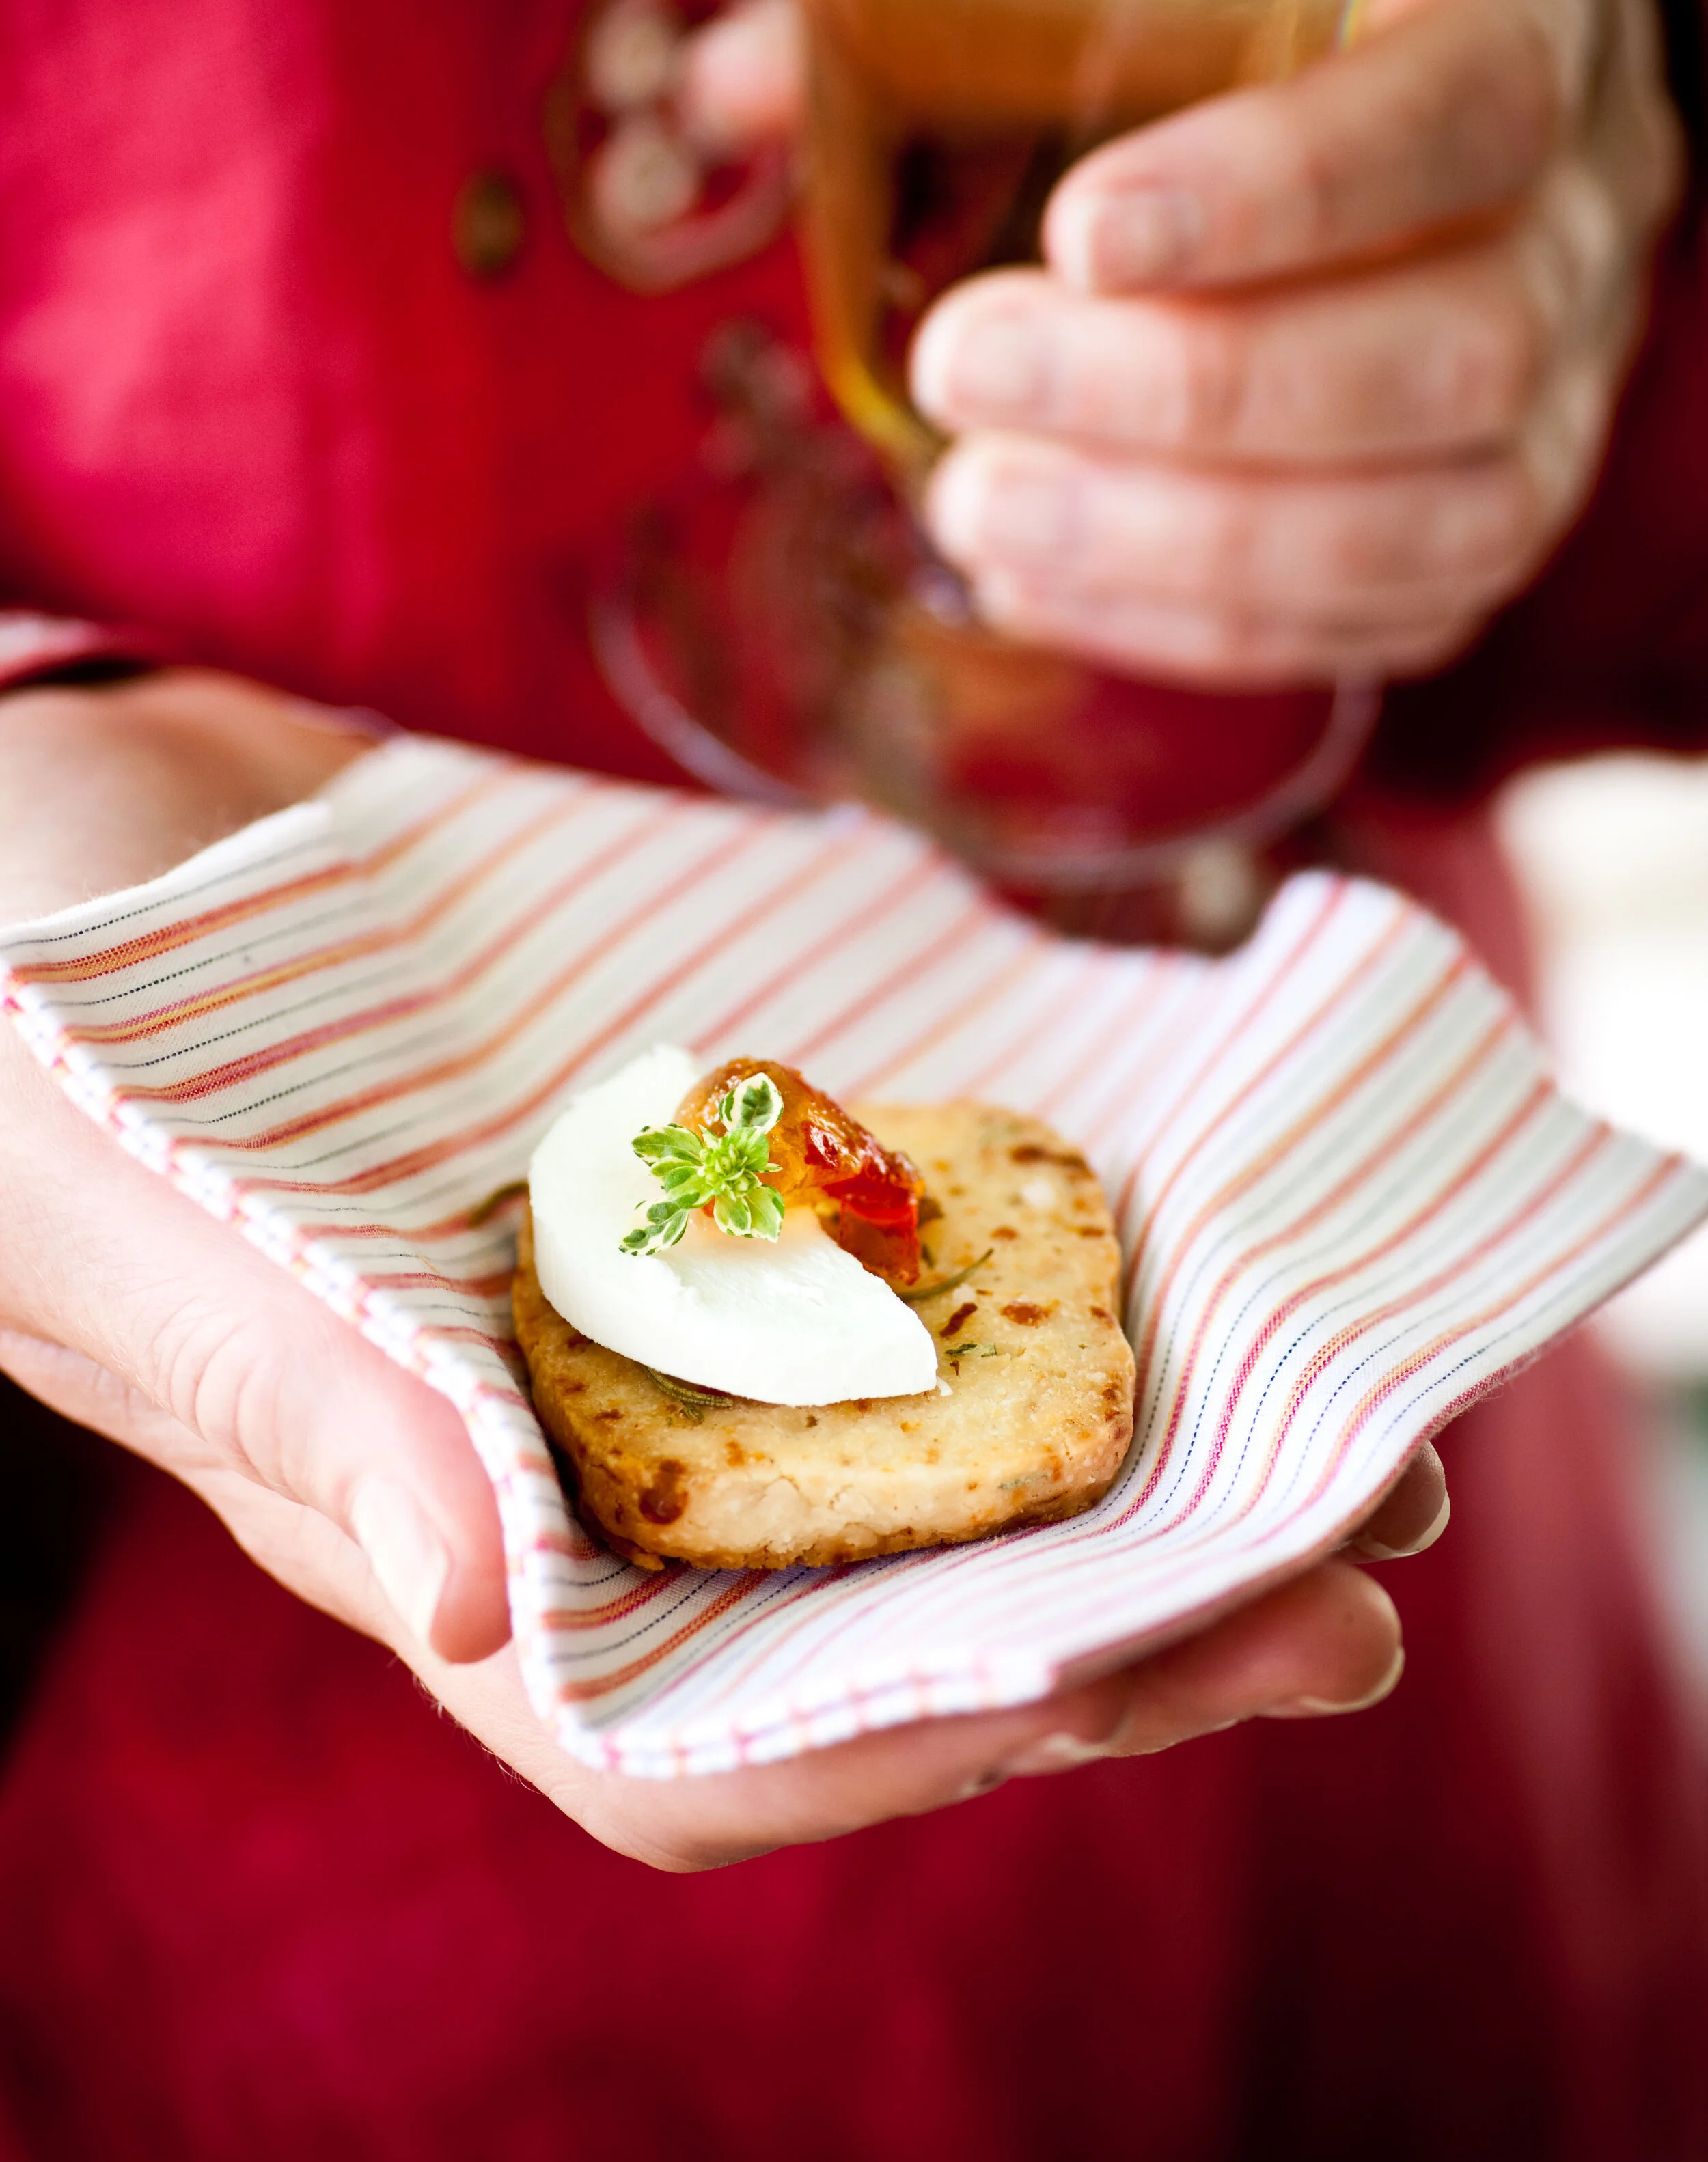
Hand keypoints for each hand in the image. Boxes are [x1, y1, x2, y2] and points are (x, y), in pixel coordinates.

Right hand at [0, 672, 1441, 1869]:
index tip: (1134, 1676)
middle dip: (1107, 1610)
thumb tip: (486, 1603)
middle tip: (1351, 1557)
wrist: (49, 801)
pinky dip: (1039, 1242)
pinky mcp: (677, 1154)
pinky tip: (1195, 1212)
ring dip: (1129, 1441)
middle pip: (861, 1595)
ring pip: (913, 1428)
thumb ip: (295, 1388)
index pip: (684, 1729)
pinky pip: (886, 1232)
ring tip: (1347, 1409)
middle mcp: (554, 1436)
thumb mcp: (109, 1200)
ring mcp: (631, 1296)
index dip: (911, 1726)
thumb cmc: (15, 1009)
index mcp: (415, 1512)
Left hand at [692, 0, 1681, 687]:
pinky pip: (1397, 614)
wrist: (1478, 38)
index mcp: (1527, 5)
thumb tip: (734, 88)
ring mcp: (1568, 388)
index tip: (1081, 234)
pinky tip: (1040, 591)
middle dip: (1185, 398)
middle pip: (1448, 352)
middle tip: (961, 378)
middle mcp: (1584, 214)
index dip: (1282, 192)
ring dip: (1185, 549)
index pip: (1459, 113)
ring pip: (1435, 522)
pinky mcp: (1507, 509)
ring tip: (975, 514)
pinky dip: (1207, 628)